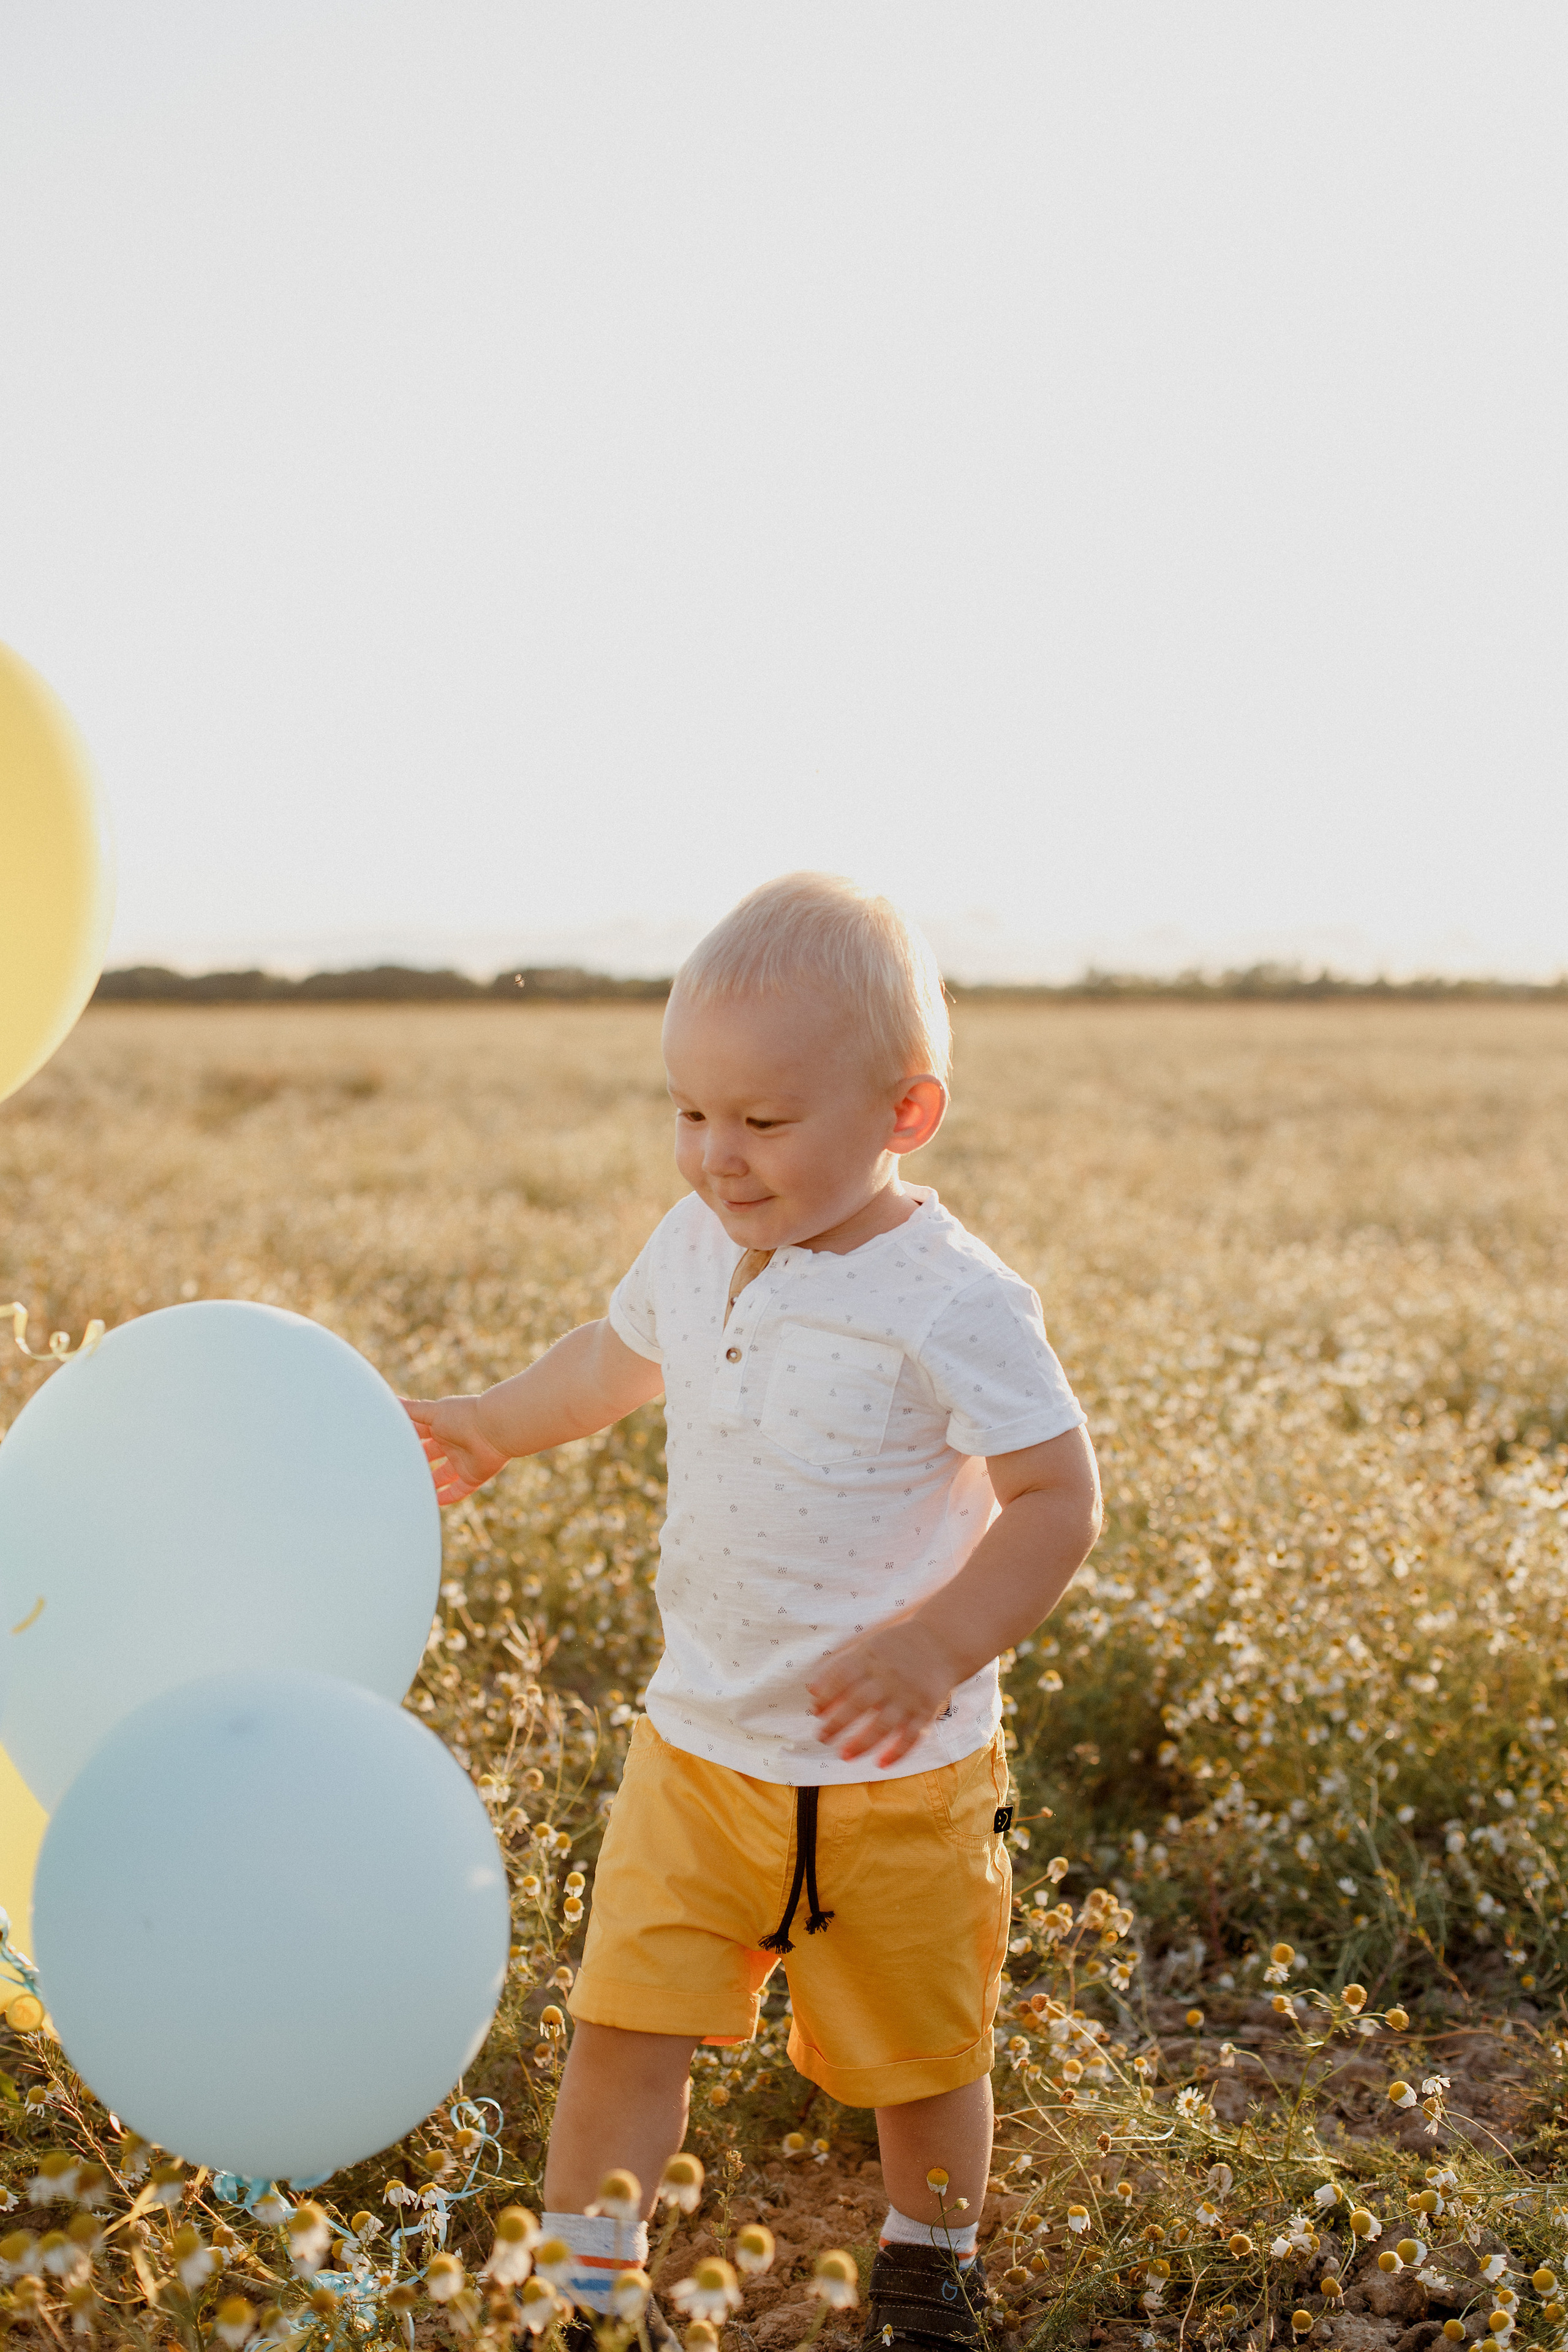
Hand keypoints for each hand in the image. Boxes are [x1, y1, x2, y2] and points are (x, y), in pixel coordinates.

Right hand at [401, 1394, 509, 1505]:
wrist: (495, 1428)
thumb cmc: (463, 1416)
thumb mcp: (432, 1412)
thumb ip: (411, 1409)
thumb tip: (391, 1398)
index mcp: (442, 1426)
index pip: (420, 1434)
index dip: (407, 1441)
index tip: (389, 1449)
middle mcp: (452, 1443)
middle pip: (430, 1456)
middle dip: (417, 1463)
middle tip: (397, 1473)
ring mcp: (463, 1461)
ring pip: (444, 1475)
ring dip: (431, 1482)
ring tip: (412, 1491)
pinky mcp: (473, 1476)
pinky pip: (459, 1490)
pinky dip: (448, 1497)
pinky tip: (435, 1503)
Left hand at [807, 1616, 958, 1767]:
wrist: (942, 1642)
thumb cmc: (897, 1647)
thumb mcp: (868, 1648)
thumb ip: (841, 1668)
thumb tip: (811, 1691)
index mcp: (871, 1659)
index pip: (843, 1678)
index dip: (826, 1696)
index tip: (815, 1712)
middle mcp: (889, 1678)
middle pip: (858, 1704)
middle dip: (837, 1723)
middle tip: (822, 1738)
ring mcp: (908, 1696)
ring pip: (883, 1724)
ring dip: (862, 1742)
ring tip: (844, 1755)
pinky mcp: (925, 1710)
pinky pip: (911, 1736)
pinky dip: (897, 1752)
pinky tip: (881, 1764)